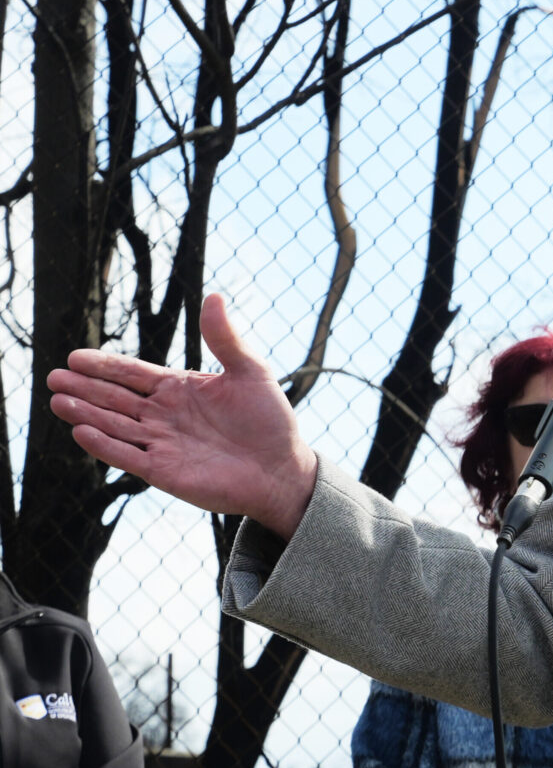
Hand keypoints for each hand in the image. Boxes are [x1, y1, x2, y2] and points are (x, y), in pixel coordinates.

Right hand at [45, 294, 318, 538]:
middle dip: (84, 387)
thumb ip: (225, 339)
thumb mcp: (250, 372)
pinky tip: (82, 431)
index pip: (132, 373)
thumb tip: (214, 296)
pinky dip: (105, 445)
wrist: (283, 469)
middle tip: (54, 376)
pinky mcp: (164, 471)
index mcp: (177, 388)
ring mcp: (160, 443)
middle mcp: (162, 415)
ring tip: (58, 400)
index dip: (105, 365)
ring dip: (86, 414)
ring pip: (114, 425)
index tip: (76, 356)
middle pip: (114, 398)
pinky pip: (128, 456)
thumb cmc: (269, 420)